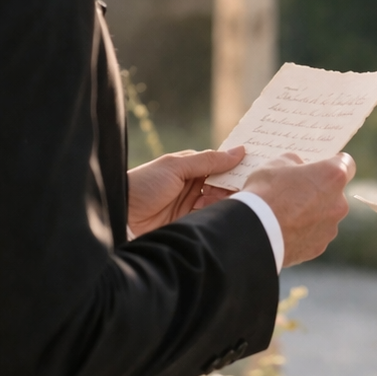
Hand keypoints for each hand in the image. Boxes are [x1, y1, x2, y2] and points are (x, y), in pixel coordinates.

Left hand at [126, 147, 243, 235]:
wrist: (120, 214)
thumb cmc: (144, 183)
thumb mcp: (177, 166)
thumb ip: (209, 160)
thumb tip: (240, 151)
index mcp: (190, 168)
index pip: (220, 166)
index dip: (236, 166)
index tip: (256, 167)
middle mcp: (193, 187)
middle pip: (223, 185)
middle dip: (235, 186)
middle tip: (250, 187)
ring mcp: (192, 207)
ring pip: (220, 203)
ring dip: (227, 201)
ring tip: (236, 200)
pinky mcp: (189, 224)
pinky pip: (211, 219)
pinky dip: (220, 216)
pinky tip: (226, 214)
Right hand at [242, 152, 353, 266]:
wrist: (254, 232)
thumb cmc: (266, 192)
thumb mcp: (277, 163)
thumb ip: (296, 163)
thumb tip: (300, 169)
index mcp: (333, 177)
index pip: (347, 164)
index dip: (334, 163)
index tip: (323, 165)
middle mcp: (339, 203)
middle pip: (335, 193)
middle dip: (320, 191)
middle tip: (296, 192)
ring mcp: (330, 228)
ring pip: (325, 216)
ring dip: (312, 213)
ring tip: (286, 214)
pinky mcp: (319, 247)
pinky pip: (314, 235)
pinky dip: (304, 232)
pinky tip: (285, 230)